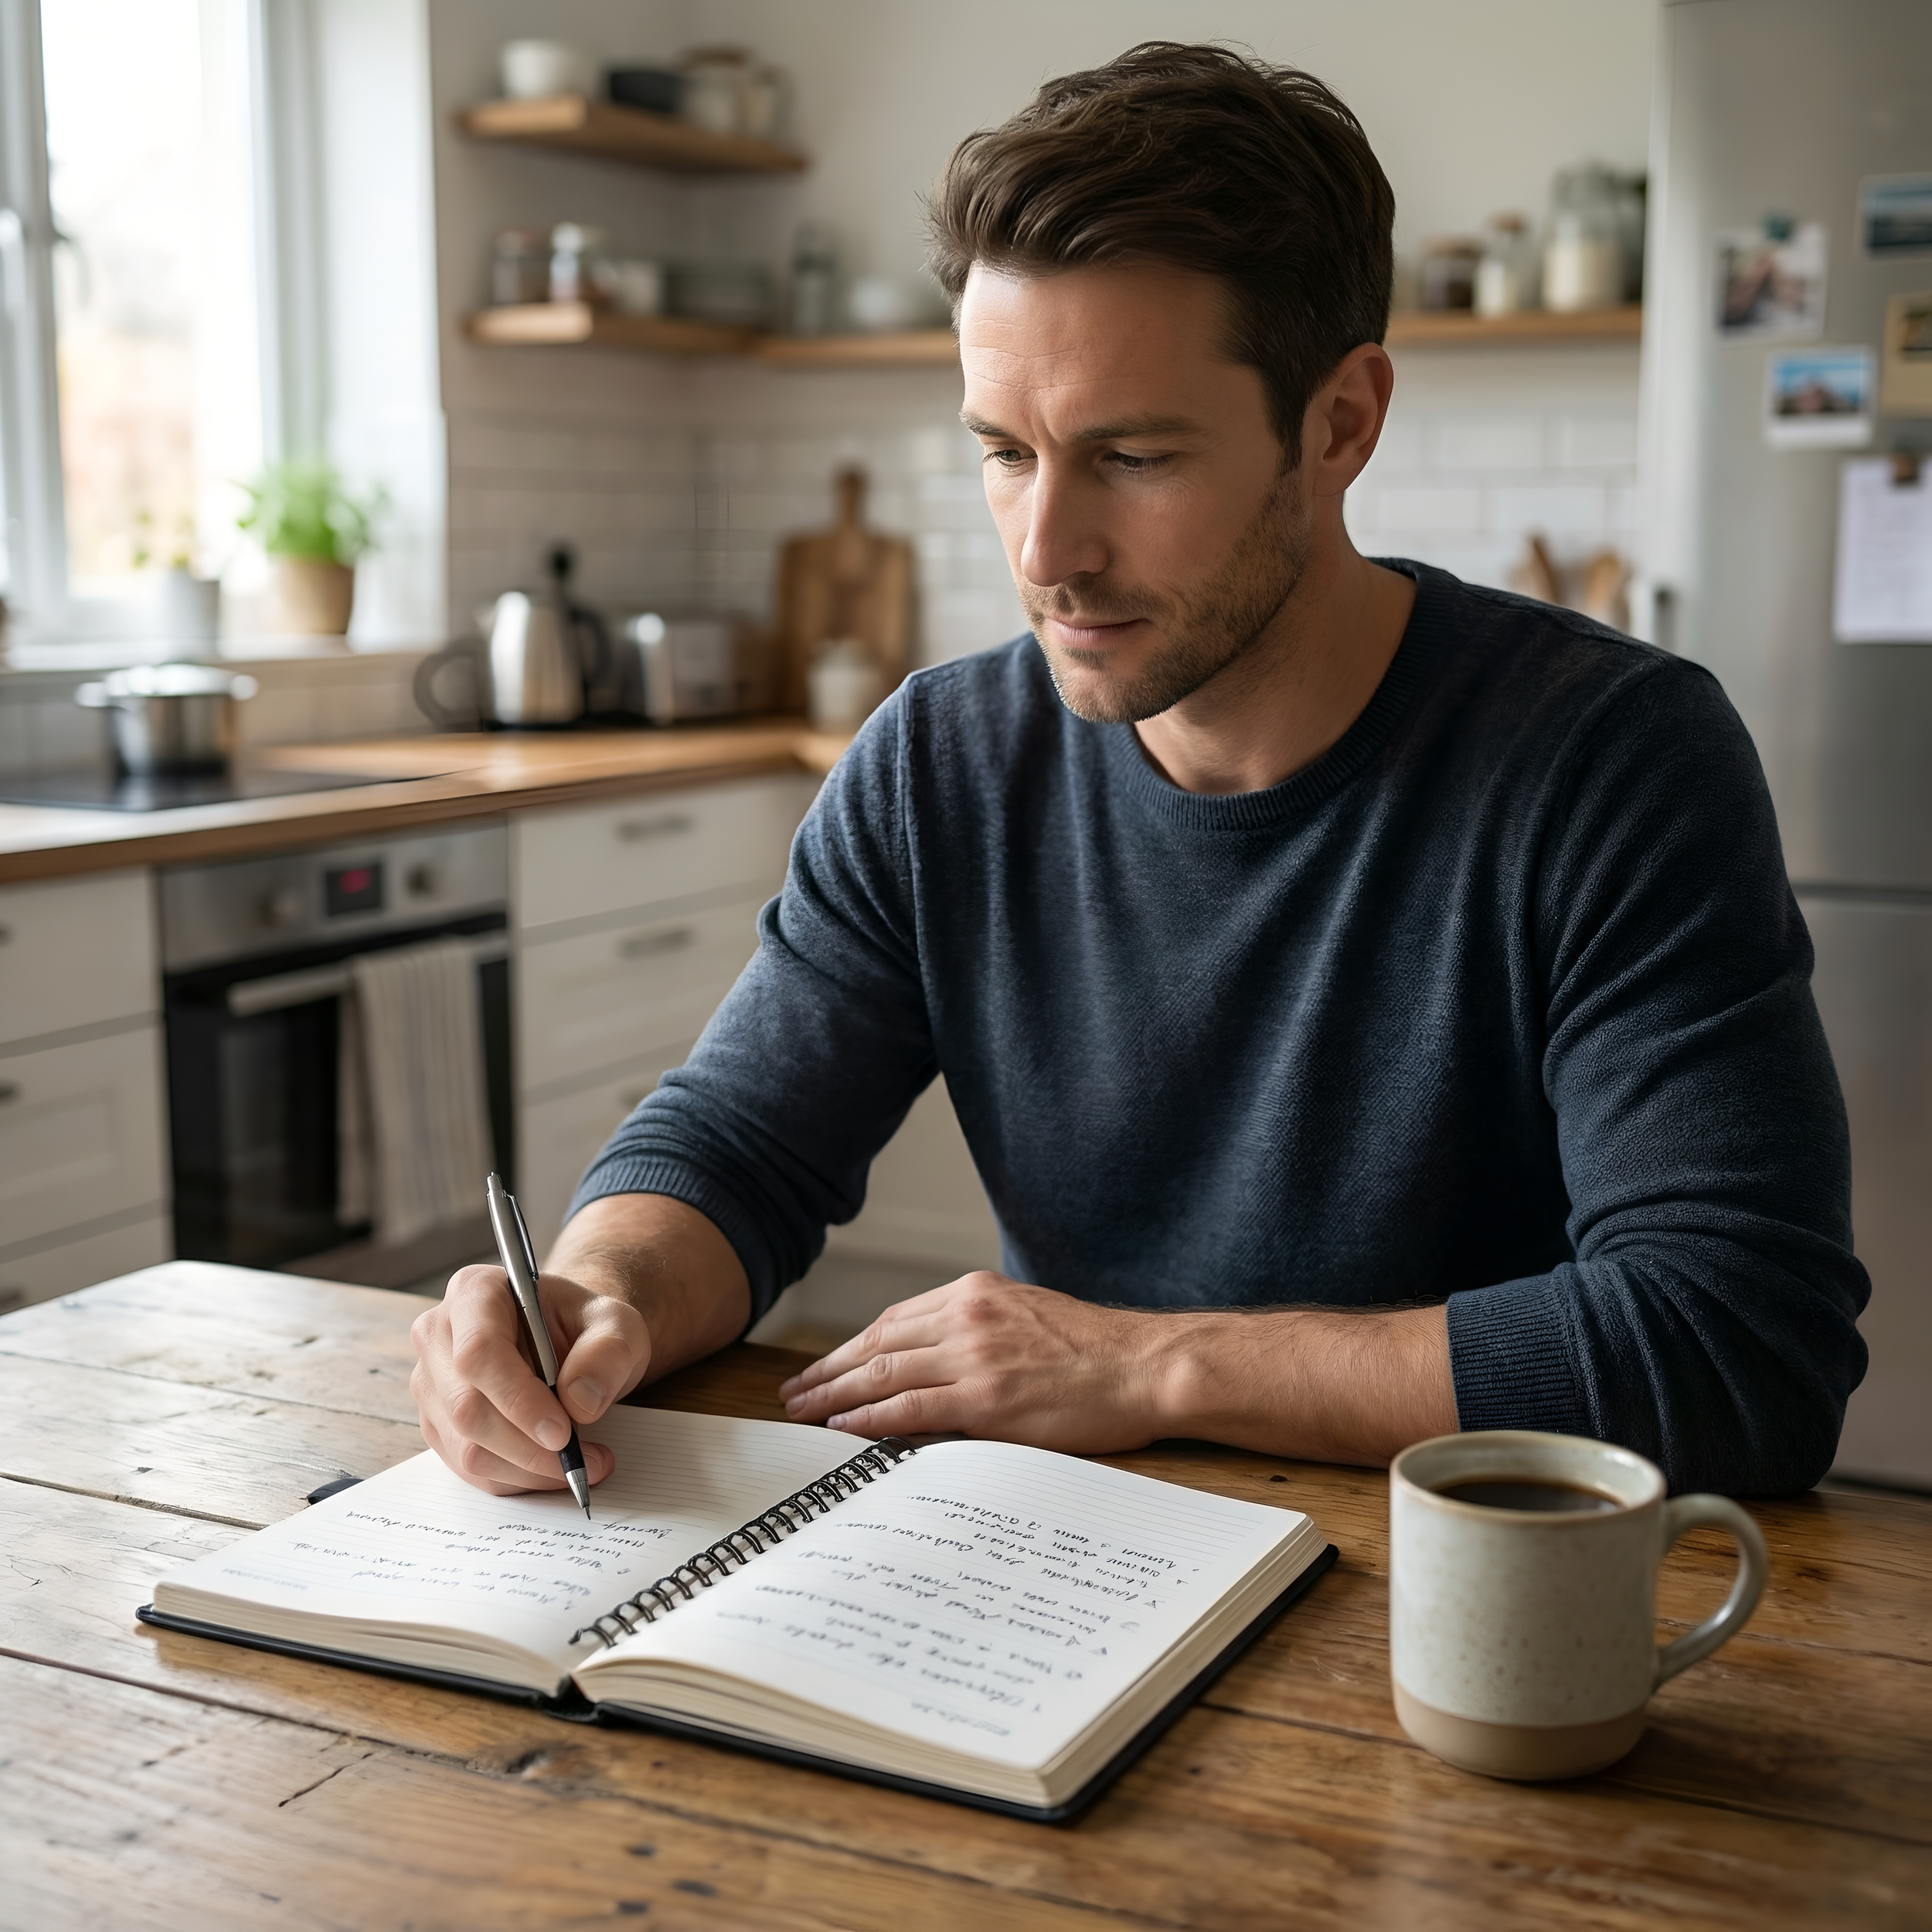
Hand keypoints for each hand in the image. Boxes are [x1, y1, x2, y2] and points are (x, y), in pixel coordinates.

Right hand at [411, 1263, 649, 1494]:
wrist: (571, 1345)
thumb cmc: (587, 1328)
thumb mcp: (618, 1325)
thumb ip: (607, 1353)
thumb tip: (580, 1403)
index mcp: (475, 1292)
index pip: (479, 1351)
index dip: (517, 1398)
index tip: (562, 1432)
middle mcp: (439, 1335)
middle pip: (468, 1407)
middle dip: (529, 1446)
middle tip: (584, 1459)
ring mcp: (432, 1383)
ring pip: (467, 1447)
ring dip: (528, 1469)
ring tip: (581, 1463)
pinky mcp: (438, 1424)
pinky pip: (469, 1468)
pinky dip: (516, 1479)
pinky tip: (552, 1469)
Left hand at [778, 1271, 1168, 1452]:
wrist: (1144, 1367)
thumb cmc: (1097, 1352)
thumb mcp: (1027, 1318)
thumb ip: (981, 1330)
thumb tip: (938, 1360)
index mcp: (975, 1293)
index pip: (894, 1320)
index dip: (851, 1347)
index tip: (824, 1366)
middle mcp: (967, 1316)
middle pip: (877, 1344)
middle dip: (829, 1371)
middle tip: (794, 1393)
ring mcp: (974, 1356)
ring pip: (883, 1375)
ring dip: (835, 1395)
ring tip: (804, 1414)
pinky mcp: (986, 1399)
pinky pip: (910, 1409)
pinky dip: (870, 1419)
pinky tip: (844, 1428)